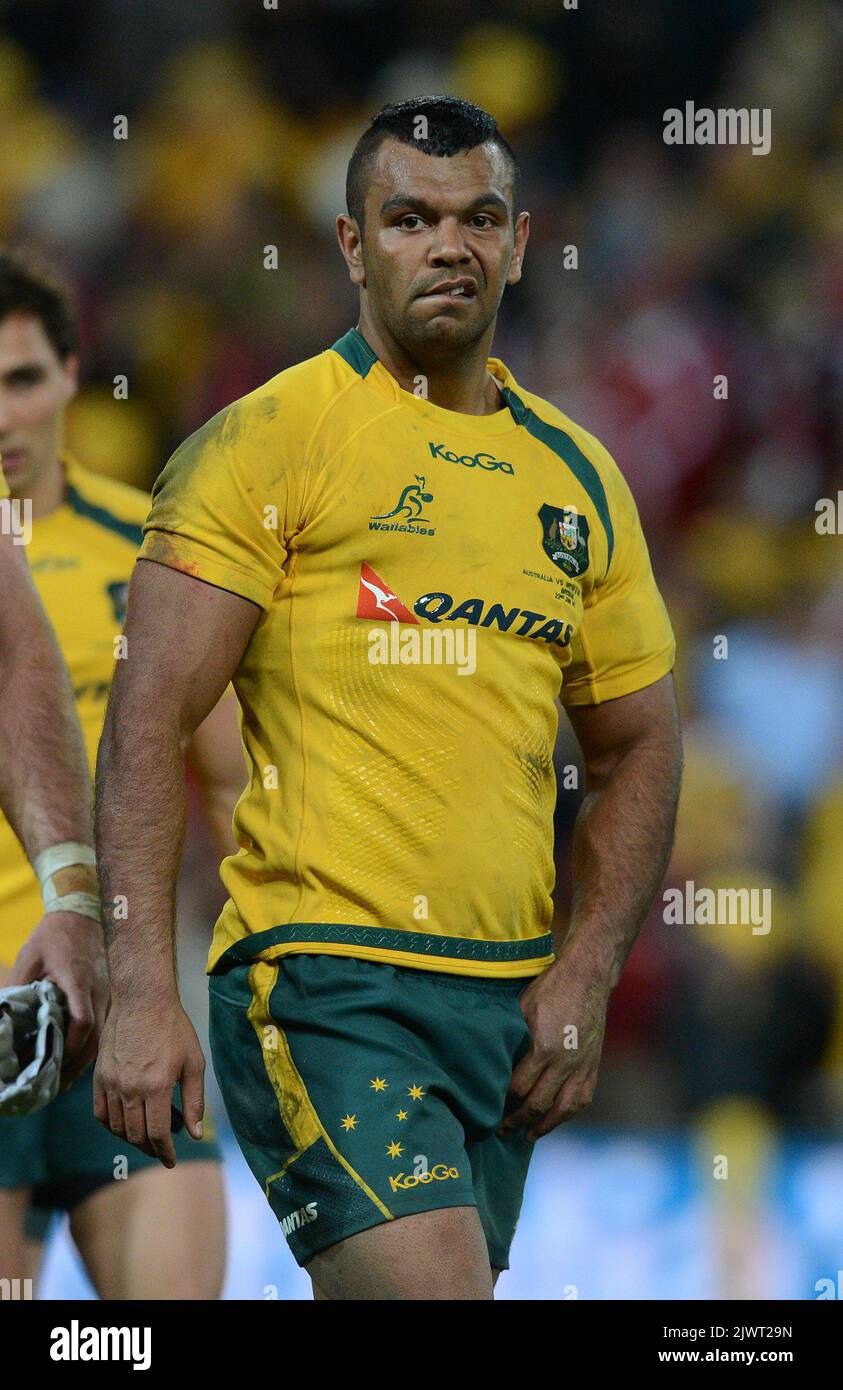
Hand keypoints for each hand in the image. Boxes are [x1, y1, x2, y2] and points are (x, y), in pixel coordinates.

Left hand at [9, 912, 108, 1086]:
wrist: (81, 914)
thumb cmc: (53, 937)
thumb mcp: (29, 959)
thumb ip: (18, 989)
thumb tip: (3, 1020)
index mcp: (79, 981)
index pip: (83, 1022)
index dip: (71, 1047)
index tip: (55, 1065)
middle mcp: (100, 990)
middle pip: (97, 1037)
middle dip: (77, 1064)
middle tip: (56, 1085)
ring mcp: (109, 993)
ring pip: (104, 1035)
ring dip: (86, 1059)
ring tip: (65, 1079)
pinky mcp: (110, 994)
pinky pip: (106, 1026)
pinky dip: (93, 1046)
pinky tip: (78, 1058)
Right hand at [93, 992, 205, 1166]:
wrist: (142, 1000)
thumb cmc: (173, 1028)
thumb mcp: (194, 1062)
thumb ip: (194, 1101)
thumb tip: (195, 1134)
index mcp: (156, 1087)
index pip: (157, 1134)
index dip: (165, 1152)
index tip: (171, 1160)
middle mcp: (130, 1089)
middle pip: (136, 1135)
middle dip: (150, 1149)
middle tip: (160, 1151)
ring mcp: (111, 1083)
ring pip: (116, 1127)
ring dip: (131, 1139)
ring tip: (145, 1139)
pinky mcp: (99, 1077)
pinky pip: (100, 1112)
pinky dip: (111, 1125)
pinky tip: (123, 1125)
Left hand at [500, 956, 610, 1140]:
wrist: (587, 977)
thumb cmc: (549, 989)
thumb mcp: (521, 1009)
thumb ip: (511, 1039)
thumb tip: (492, 1062)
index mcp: (543, 1048)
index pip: (518, 1088)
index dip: (503, 1102)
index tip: (489, 1108)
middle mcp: (565, 1063)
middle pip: (538, 1105)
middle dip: (517, 1122)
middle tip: (501, 1131)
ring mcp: (582, 1066)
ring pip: (563, 1109)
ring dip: (544, 1126)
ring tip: (528, 1136)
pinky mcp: (593, 1065)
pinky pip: (582, 1099)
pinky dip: (568, 1114)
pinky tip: (555, 1119)